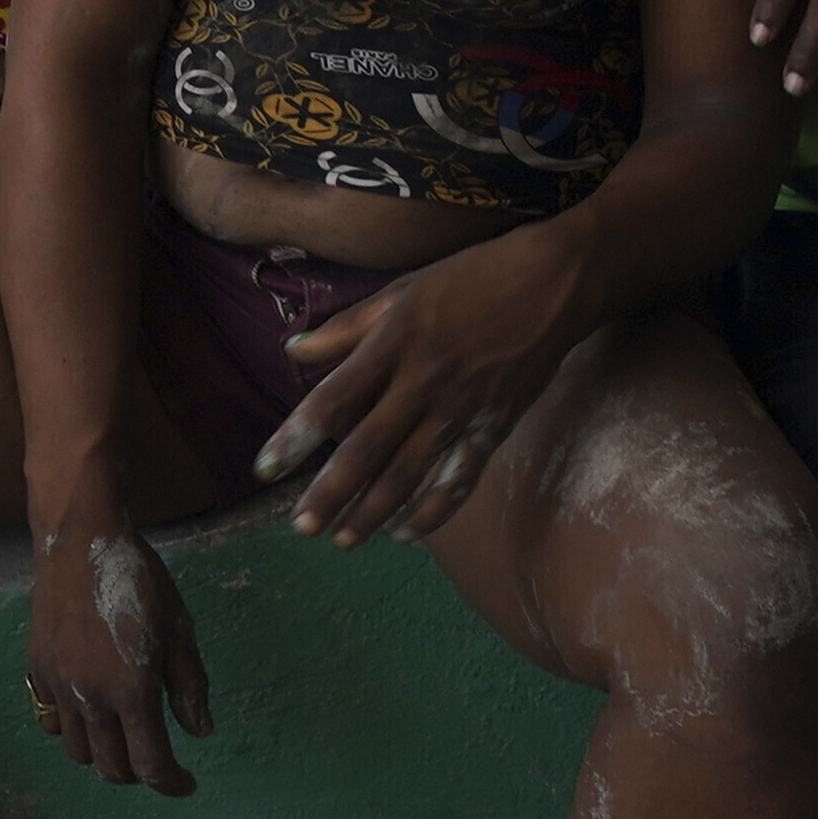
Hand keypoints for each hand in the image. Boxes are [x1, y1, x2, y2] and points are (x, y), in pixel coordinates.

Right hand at [21, 522, 210, 794]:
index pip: (151, 764)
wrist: (82, 540)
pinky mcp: (37, 669)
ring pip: (79, 752)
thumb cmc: (140, 579)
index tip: (187, 783)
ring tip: (122, 734)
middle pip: (112, 769)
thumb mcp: (179, 627)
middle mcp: (92, 698)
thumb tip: (199, 731)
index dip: (172, 784)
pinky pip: (50, 719)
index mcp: (133, 691)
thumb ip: (189, 684)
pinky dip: (70, 728)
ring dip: (104, 753)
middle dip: (139, 774)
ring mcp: (59, 686)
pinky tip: (87, 709)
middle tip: (155, 757)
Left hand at [264, 228, 582, 545]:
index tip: (265, 469)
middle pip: (367, 448)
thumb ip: (345, 327)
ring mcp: (461, 408)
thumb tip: (292, 351)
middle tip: (302, 527)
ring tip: (344, 539)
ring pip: (410, 473)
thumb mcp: (401, 291)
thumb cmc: (470, 279)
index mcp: (393, 342)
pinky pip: (459, 479)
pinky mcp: (494, 426)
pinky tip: (405, 533)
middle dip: (331, 492)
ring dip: (374, 512)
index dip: (297, 437)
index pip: (333, 399)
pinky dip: (432, 512)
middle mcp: (423, 380)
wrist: (552, 283)